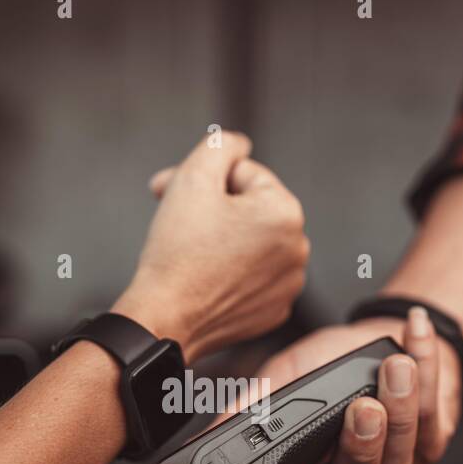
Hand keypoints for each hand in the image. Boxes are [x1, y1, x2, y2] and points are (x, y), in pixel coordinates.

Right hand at [112, 132, 308, 360]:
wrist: (165, 318)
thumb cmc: (177, 255)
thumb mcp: (193, 177)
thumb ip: (221, 145)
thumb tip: (238, 144)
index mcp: (286, 213)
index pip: (245, 174)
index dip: (206, 180)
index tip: (177, 193)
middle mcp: (297, 249)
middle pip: (251, 209)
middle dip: (214, 206)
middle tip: (177, 217)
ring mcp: (288, 284)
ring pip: (252, 242)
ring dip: (224, 238)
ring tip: (192, 251)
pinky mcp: (273, 310)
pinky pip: (253, 276)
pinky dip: (231, 271)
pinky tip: (205, 276)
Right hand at [254, 307, 461, 463]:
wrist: (386, 338)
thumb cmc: (331, 363)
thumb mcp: (282, 378)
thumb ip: (252, 407)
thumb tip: (207, 438)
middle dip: (363, 445)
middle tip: (363, 407)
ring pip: (400, 451)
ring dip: (403, 405)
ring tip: (396, 366)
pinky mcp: (430, 445)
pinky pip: (433, 418)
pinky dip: (428, 374)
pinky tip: (414, 343)